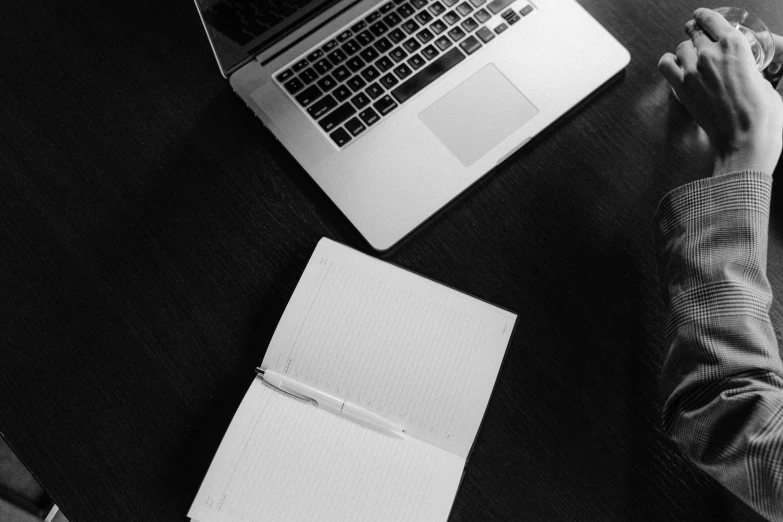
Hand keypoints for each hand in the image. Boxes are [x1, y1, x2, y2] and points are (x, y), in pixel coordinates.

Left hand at [658, 8, 782, 175]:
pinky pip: (665, 65)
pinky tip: (675, 67)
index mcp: (735, 45)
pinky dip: (669, 63)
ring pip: (681, 48)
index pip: (712, 20)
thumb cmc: (760, 112)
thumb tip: (738, 65)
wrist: (744, 137)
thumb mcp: (762, 78)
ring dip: (685, 51)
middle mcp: (711, 53)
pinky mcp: (682, 89)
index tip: (700, 16)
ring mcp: (693, 71)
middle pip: (694, 34)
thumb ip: (745, 65)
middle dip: (695, 34)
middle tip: (694, 37)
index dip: (704, 17)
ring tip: (689, 58)